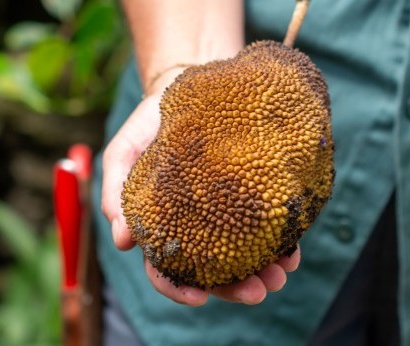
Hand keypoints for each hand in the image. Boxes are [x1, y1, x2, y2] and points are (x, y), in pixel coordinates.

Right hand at [101, 81, 300, 306]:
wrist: (191, 84)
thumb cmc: (153, 122)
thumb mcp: (126, 150)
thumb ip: (117, 190)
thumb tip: (121, 242)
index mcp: (165, 224)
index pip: (168, 269)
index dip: (179, 289)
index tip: (199, 298)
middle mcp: (199, 224)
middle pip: (215, 269)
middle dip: (235, 287)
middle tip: (258, 291)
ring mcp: (229, 211)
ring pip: (246, 253)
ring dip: (264, 270)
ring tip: (281, 274)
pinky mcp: (254, 192)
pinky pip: (269, 224)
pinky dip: (282, 242)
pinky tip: (292, 251)